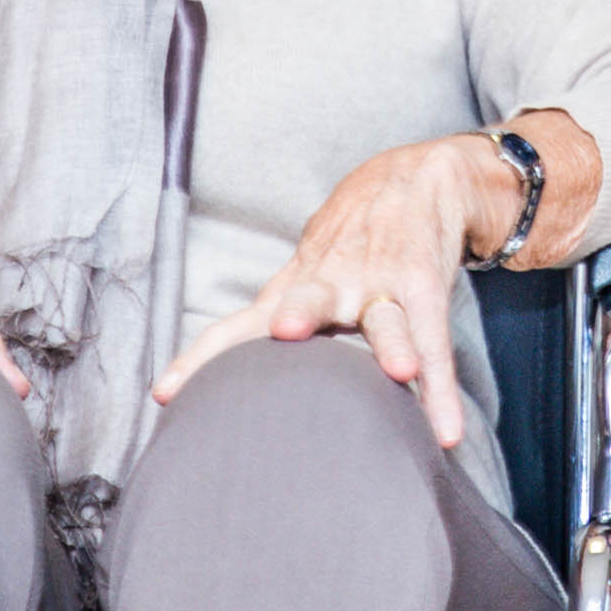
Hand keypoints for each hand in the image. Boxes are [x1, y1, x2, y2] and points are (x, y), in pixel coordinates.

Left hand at [157, 133, 502, 451]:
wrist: (417, 178)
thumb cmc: (350, 239)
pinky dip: (442, 389)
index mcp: (294, 287)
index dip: (201, 357)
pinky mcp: (425, 286)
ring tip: (398, 372)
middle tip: (285, 331)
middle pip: (308, 299)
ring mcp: (382, 282)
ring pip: (387, 317)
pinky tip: (446, 431)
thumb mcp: (306, 271)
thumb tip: (226, 378)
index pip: (238, 325)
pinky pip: (435, 343)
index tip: (164, 394)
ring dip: (390, 343)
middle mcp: (333, 282)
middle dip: (300, 314)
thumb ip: (273, 319)